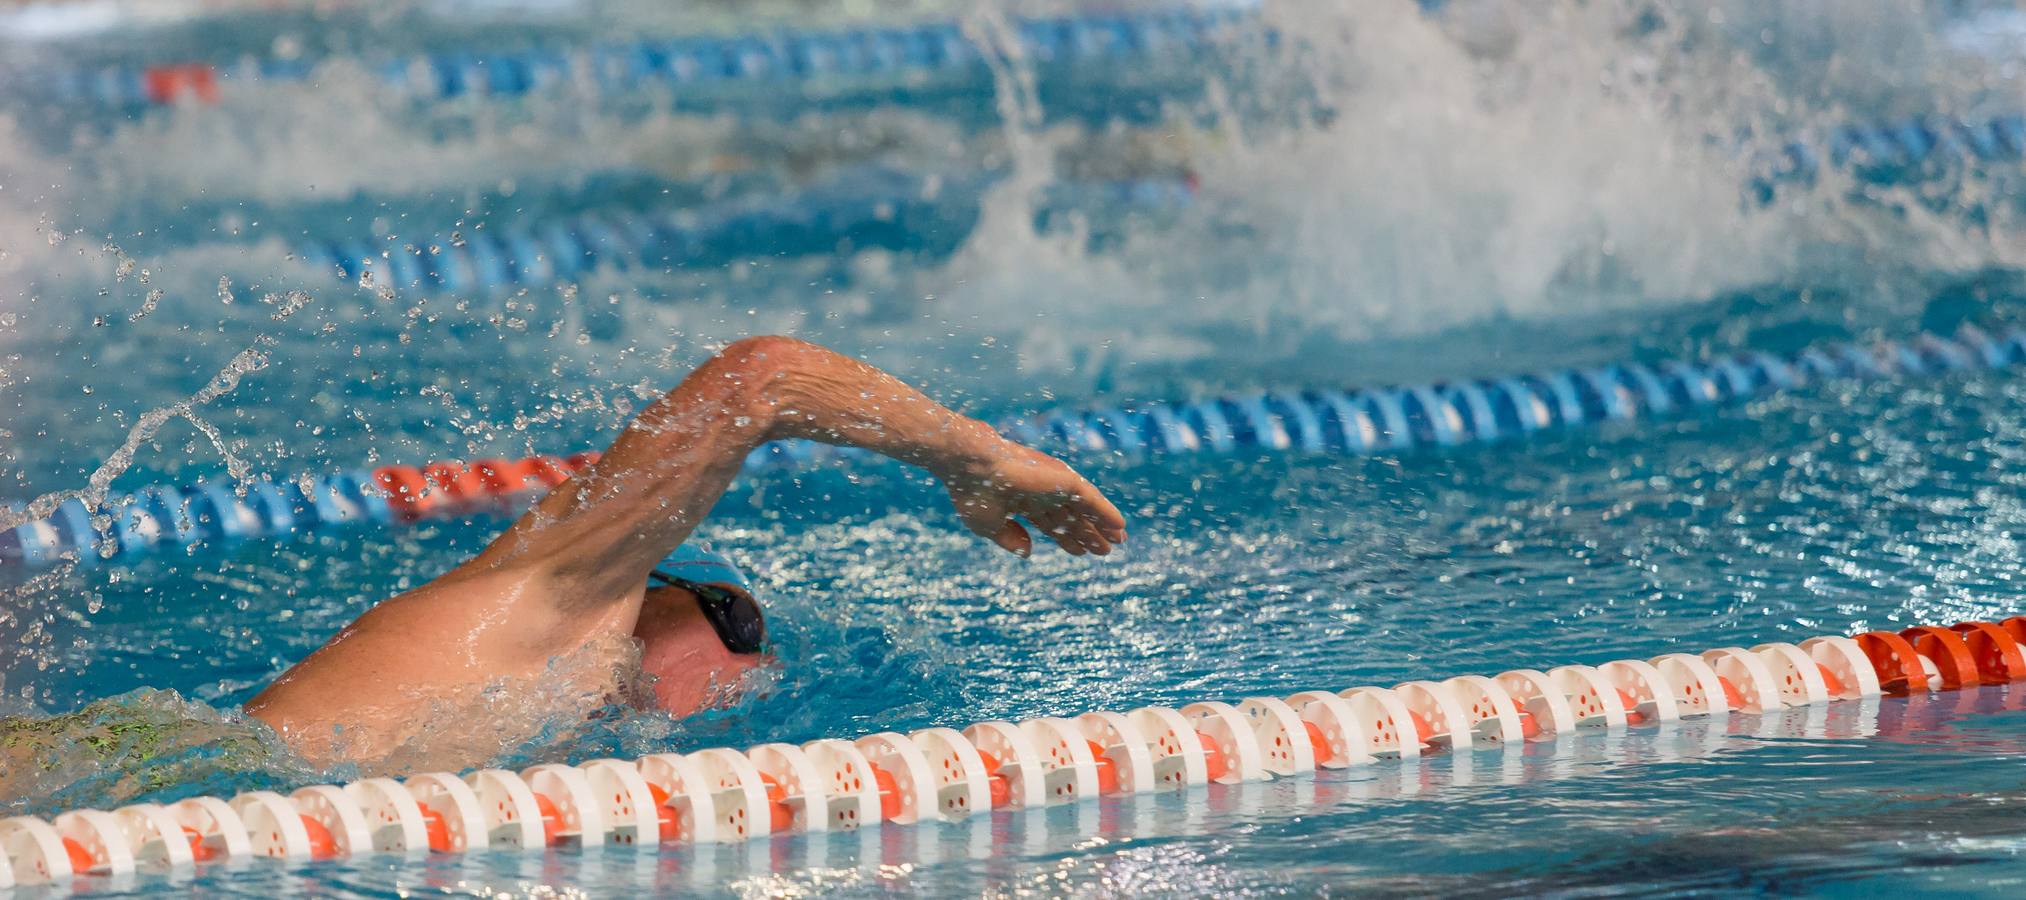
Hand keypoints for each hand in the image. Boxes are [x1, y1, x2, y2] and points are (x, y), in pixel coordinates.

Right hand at [940, 437, 1127, 556]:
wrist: (971, 467)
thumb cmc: (973, 493)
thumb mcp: (988, 525)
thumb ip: (1010, 538)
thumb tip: (1029, 551)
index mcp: (1021, 500)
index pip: (1049, 522)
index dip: (1065, 538)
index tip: (1080, 552)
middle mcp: (1040, 491)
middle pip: (1070, 516)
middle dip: (1087, 533)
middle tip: (1106, 550)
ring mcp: (1052, 484)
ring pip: (1084, 508)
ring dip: (1101, 524)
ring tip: (1119, 540)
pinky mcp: (1062, 480)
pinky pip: (1091, 499)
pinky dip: (1105, 511)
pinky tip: (1119, 526)